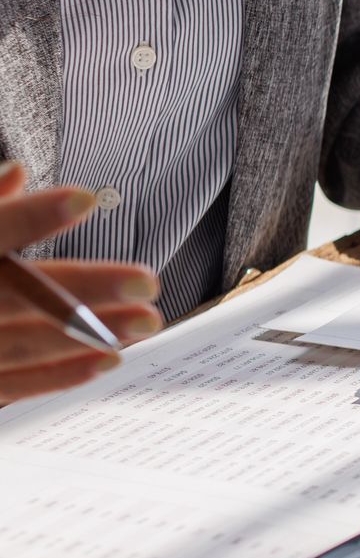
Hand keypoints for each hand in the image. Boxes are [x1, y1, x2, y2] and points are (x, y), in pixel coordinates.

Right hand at [0, 161, 162, 401]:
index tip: (86, 198)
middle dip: (83, 289)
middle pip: (14, 294)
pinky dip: (59, 376)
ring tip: (146, 321)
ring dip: (88, 334)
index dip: (31, 217)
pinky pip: (10, 387)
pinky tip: (109, 360)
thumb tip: (17, 171)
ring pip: (20, 342)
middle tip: (148, 281)